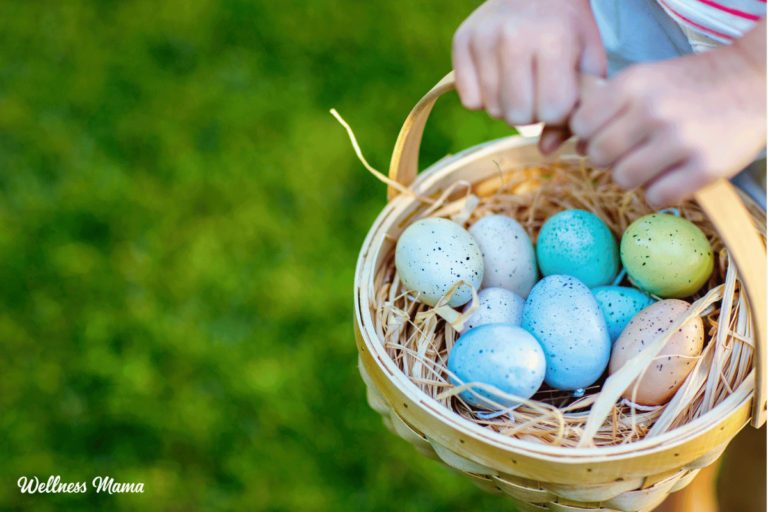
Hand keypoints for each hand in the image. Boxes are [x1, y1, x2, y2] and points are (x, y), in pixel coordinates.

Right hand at [452, 0, 605, 129]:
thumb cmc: (568, 28)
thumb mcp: (587, 61)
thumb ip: (576, 109)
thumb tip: (546, 150)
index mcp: (553, 40)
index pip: (550, 111)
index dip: (558, 112)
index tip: (561, 96)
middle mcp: (514, 38)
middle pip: (517, 116)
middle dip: (531, 113)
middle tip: (538, 93)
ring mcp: (484, 39)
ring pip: (492, 110)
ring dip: (508, 106)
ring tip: (520, 84)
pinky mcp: (462, 42)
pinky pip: (470, 101)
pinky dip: (485, 98)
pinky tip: (499, 78)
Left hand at [570, 22, 766, 206]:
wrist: (755, 79)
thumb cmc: (689, 84)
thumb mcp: (645, 79)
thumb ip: (608, 107)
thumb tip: (578, 146)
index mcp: (634, 85)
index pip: (582, 126)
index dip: (589, 135)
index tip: (606, 134)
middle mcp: (654, 111)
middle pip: (600, 156)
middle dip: (610, 158)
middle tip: (631, 151)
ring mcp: (681, 141)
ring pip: (623, 180)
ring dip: (633, 177)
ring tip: (652, 163)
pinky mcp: (705, 168)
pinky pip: (656, 197)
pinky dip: (658, 192)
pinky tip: (671, 176)